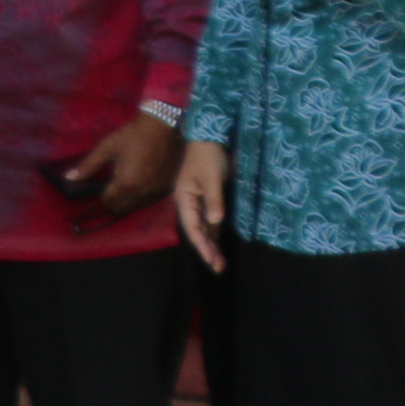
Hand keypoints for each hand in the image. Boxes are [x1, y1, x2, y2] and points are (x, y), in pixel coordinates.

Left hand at [53, 110, 180, 215]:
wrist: (164, 127)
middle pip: (122, 208)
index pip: (108, 202)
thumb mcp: (107, 148)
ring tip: (119, 189)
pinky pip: (149, 200)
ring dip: (126, 202)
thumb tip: (68, 178)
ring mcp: (156, 192)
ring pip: (136, 206)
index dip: (98, 200)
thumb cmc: (133, 136)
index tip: (93, 195)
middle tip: (105, 192)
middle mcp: (142, 193)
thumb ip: (88, 165)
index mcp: (125, 184)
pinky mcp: (166, 188)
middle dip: (111, 203)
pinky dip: (140, 198)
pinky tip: (136, 186)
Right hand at [167, 138, 230, 270]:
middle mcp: (189, 203)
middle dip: (207, 249)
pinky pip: (210, 220)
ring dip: (211, 244)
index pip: (192, 226)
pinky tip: (218, 245)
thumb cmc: (208, 156)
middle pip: (197, 231)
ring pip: (204, 228)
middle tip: (218, 267)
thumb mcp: (211, 177)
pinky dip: (214, 233)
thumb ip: (214, 199)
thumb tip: (216, 222)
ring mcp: (198, 202)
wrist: (210, 137)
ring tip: (219, 263)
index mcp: (185, 198)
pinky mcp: (208, 199)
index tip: (211, 259)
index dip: (202, 244)